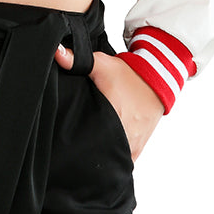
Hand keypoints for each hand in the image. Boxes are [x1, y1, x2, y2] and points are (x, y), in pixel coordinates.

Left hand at [54, 46, 163, 160]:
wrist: (157, 79)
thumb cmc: (128, 74)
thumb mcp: (102, 64)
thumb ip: (78, 60)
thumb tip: (56, 53)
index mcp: (112, 120)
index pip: (89, 143)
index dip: (77, 145)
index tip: (68, 144)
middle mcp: (124, 137)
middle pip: (99, 153)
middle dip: (87, 150)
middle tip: (75, 145)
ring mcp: (132, 145)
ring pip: (112, 159)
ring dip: (102, 155)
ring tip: (88, 149)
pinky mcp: (138, 147)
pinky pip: (124, 161)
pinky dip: (114, 158)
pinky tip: (104, 154)